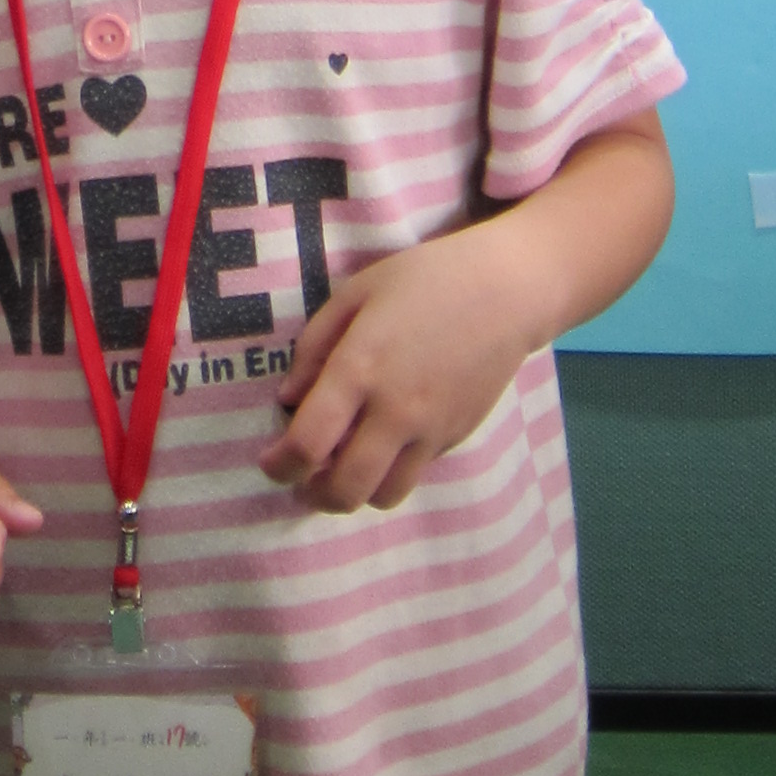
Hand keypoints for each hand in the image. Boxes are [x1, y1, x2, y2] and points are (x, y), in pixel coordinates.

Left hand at [257, 231, 533, 513]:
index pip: (309, 443)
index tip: (271, 463)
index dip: (280, 465)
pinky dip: (391, 472)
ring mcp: (429, 431)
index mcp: (360, 369)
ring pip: (384, 496)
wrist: (505, 292)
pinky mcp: (455, 438)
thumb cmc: (423, 280)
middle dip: (313, 495)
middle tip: (302, 480)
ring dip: (355, 493)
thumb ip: (314, 346)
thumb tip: (287, 401)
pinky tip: (384, 445)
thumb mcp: (355, 294)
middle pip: (345, 489)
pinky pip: (415, 473)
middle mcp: (394, 411)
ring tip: (342, 470)